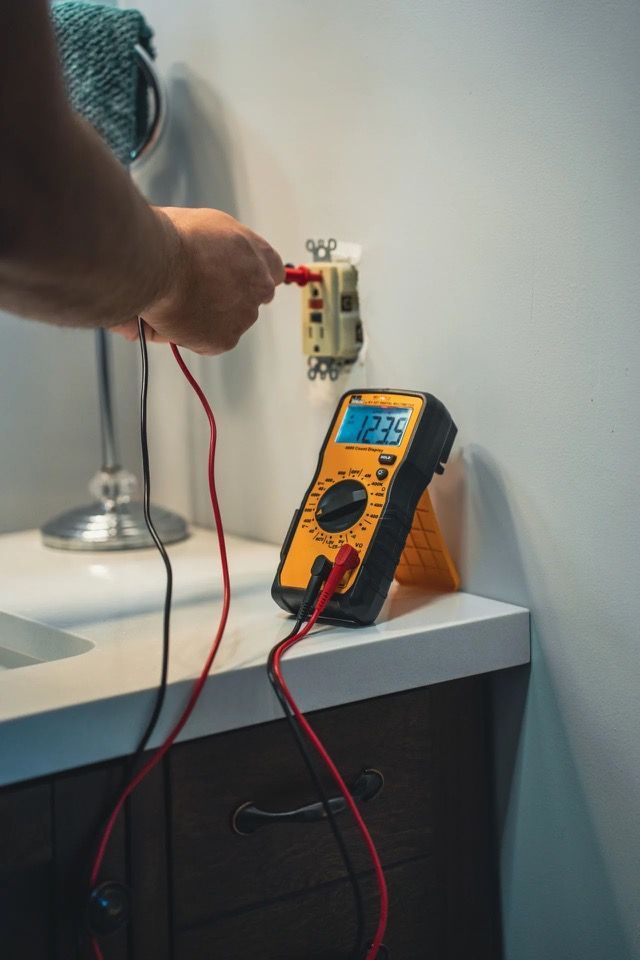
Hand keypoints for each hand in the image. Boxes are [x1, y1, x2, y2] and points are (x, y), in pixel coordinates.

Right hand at [111, 207, 283, 353]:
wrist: (157, 261)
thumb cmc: (173, 237)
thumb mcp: (204, 226)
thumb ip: (214, 249)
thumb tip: (210, 261)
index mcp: (258, 254)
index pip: (272, 270)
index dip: (250, 277)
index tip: (235, 280)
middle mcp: (260, 286)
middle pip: (251, 299)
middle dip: (229, 299)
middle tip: (199, 294)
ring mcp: (244, 316)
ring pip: (228, 323)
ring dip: (208, 318)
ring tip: (176, 301)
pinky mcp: (225, 340)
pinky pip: (208, 342)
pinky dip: (190, 335)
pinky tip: (172, 317)